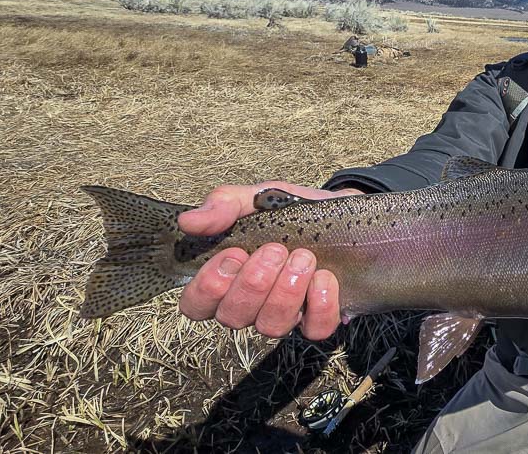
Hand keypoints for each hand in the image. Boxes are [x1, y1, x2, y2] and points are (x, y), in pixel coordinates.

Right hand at [176, 182, 361, 340]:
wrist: (339, 208)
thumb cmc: (289, 209)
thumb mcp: (256, 198)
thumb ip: (223, 206)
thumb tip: (188, 222)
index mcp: (227, 278)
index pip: (196, 305)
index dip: (209, 286)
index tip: (235, 253)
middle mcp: (252, 303)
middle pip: (233, 318)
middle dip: (253, 284)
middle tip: (275, 250)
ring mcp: (286, 314)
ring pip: (271, 326)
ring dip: (286, 292)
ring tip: (303, 257)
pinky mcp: (321, 317)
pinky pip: (315, 329)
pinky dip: (320, 305)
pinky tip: (325, 277)